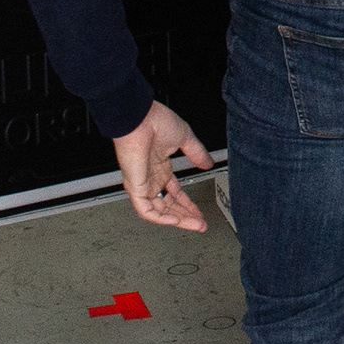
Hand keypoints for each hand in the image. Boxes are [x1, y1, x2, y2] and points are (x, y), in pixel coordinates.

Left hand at [112, 100, 211, 231]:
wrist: (139, 118)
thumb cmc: (154, 121)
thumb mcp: (185, 138)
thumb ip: (196, 153)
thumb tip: (208, 163)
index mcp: (160, 167)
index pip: (174, 193)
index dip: (188, 204)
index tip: (199, 212)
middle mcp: (151, 177)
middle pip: (169, 205)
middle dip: (186, 216)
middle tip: (200, 224)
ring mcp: (143, 183)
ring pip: (159, 211)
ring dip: (178, 220)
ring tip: (195, 225)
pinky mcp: (135, 187)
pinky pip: (146, 210)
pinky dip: (161, 218)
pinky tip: (176, 220)